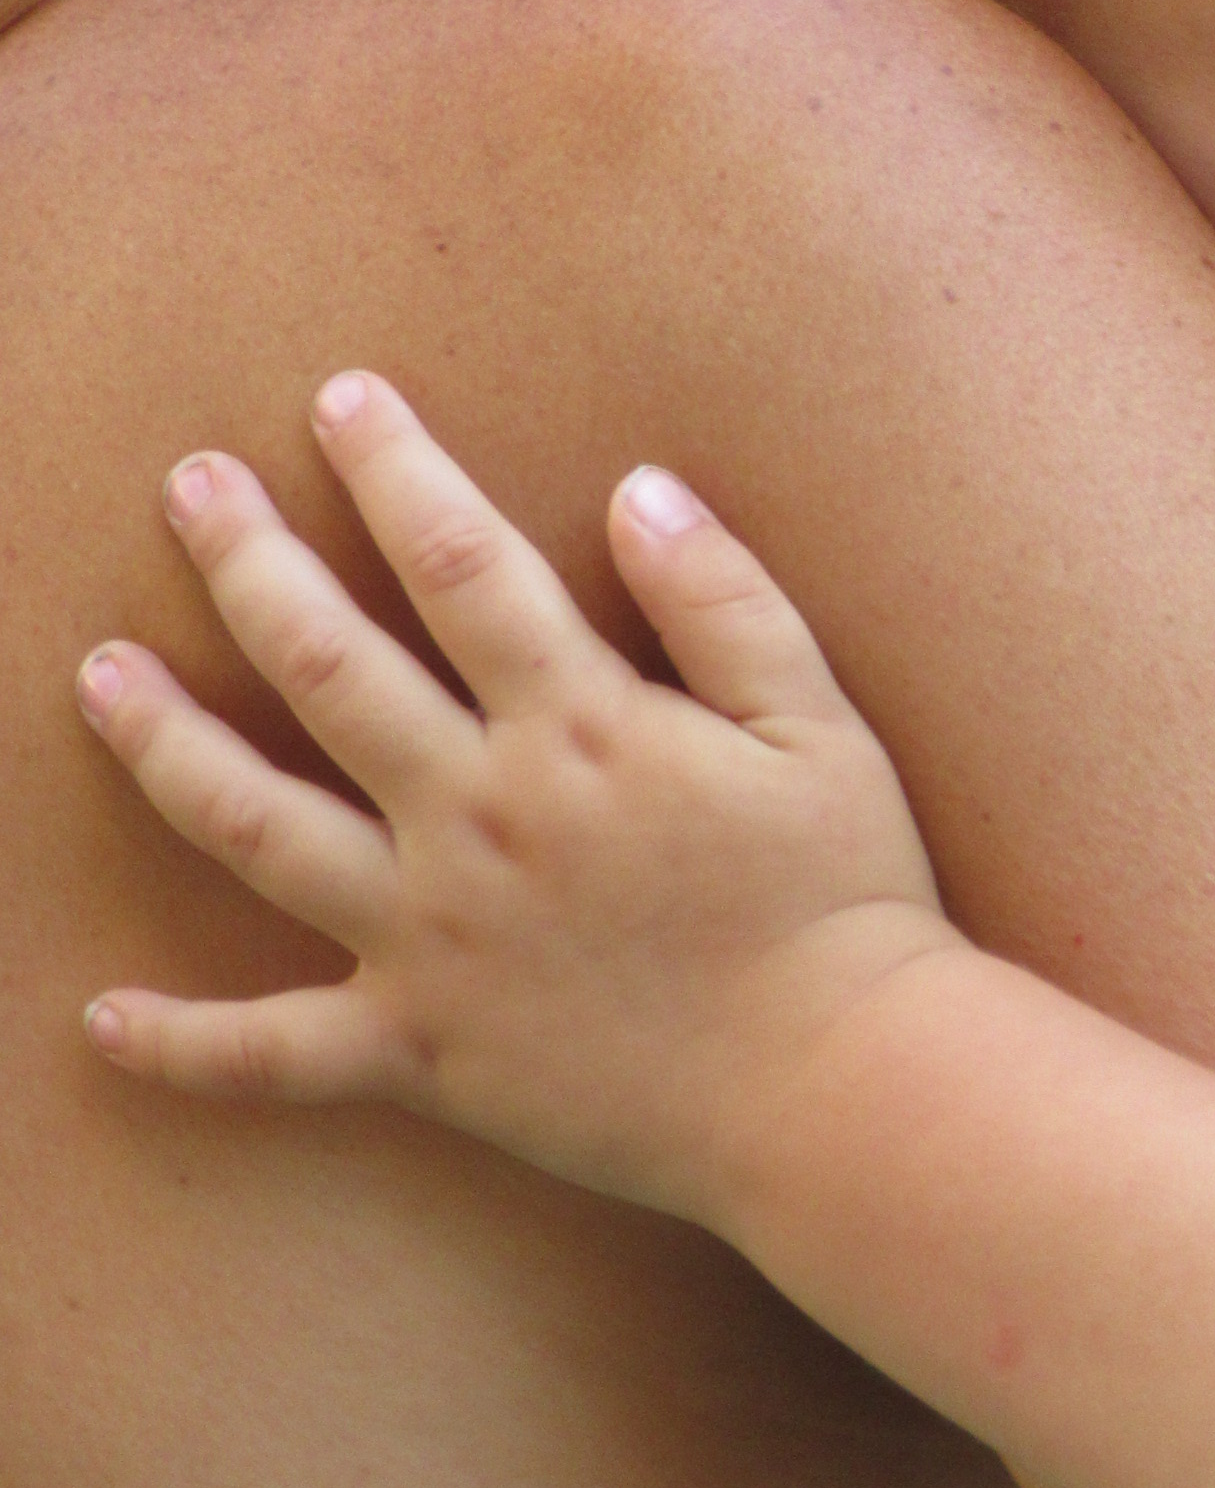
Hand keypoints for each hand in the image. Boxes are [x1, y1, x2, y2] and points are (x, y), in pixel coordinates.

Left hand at [75, 372, 961, 1222]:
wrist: (838, 1088)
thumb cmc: (845, 898)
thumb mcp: (817, 721)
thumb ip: (722, 599)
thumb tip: (636, 488)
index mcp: (578, 727)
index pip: (460, 561)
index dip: (393, 469)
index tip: (341, 399)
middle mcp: (479, 819)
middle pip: (329, 665)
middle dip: (248, 561)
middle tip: (188, 485)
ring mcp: (432, 940)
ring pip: (256, 827)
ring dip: (165, 743)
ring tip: (96, 674)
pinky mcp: (421, 1054)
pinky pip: (273, 1057)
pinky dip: (182, 1046)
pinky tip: (101, 1019)